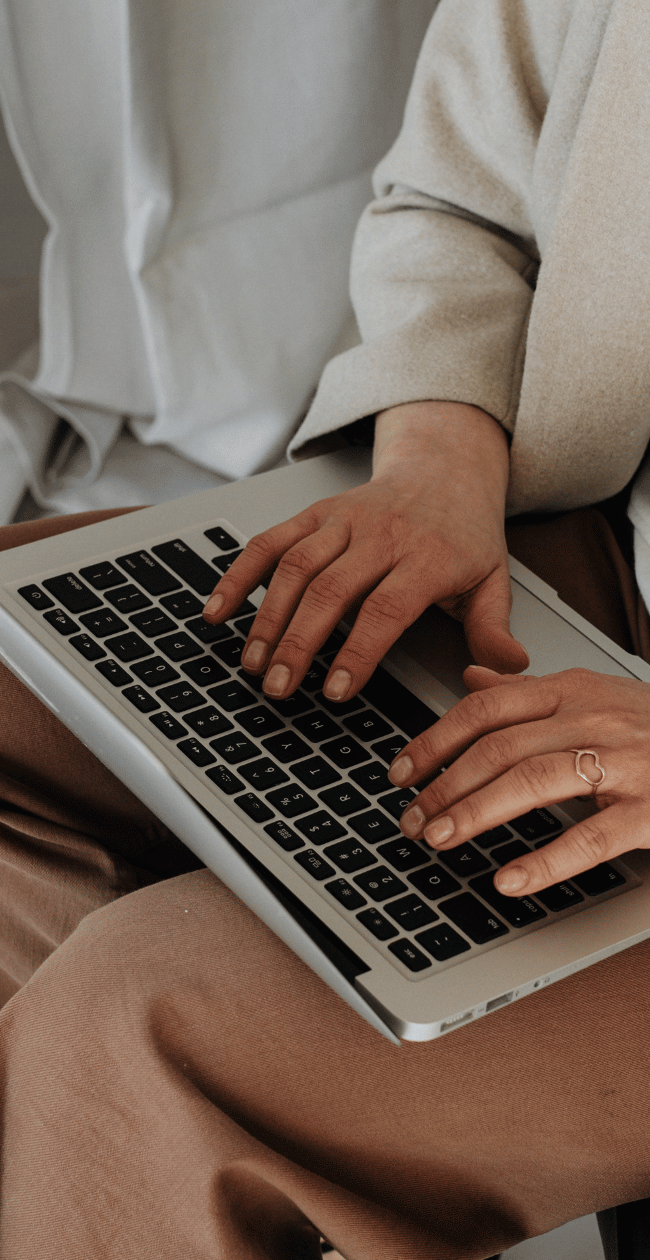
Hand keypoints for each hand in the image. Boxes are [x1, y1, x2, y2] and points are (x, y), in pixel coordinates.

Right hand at [203, 402, 527, 699]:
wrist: (445, 467)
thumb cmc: (464, 532)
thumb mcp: (492, 578)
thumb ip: (493, 628)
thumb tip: (510, 672)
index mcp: (427, 556)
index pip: (386, 607)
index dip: (358, 651)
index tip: (336, 691)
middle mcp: (381, 534)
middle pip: (331, 590)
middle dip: (299, 644)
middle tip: (280, 688)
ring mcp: (343, 520)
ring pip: (295, 568)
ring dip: (268, 618)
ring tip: (254, 664)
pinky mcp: (315, 513)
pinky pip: (270, 542)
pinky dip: (239, 574)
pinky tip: (219, 609)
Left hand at [388, 664, 649, 893]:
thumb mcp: (595, 693)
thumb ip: (529, 691)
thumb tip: (470, 679)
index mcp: (574, 689)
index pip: (486, 707)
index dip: (435, 739)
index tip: (401, 771)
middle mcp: (595, 718)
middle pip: (500, 746)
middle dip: (444, 784)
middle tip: (411, 819)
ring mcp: (626, 761)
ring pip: (534, 779)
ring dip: (476, 812)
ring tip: (440, 839)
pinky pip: (592, 836)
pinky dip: (546, 860)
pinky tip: (510, 879)